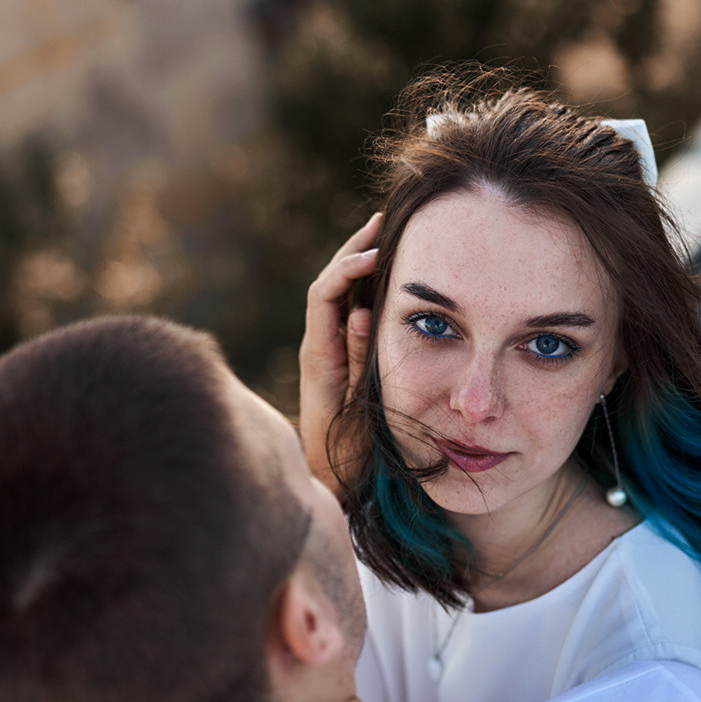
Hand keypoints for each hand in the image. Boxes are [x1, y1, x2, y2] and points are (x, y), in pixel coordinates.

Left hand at [299, 213, 379, 492]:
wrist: (328, 481)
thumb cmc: (347, 451)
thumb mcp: (359, 407)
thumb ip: (360, 359)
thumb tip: (360, 311)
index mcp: (319, 354)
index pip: (326, 293)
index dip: (349, 266)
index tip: (378, 252)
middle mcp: (316, 345)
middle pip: (328, 283)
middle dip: (353, 250)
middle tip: (383, 220)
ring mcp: (323, 349)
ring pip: (336, 294)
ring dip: (357, 262)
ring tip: (384, 234)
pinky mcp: (333, 357)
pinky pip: (345, 310)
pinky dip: (363, 286)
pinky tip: (383, 274)